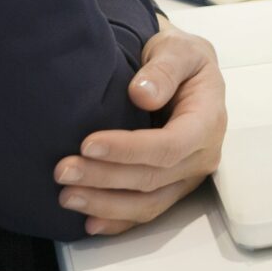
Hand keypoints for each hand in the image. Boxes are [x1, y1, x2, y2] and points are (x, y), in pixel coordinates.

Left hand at [56, 24, 227, 235]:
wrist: (183, 71)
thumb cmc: (180, 58)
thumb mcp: (177, 49)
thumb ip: (164, 68)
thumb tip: (142, 94)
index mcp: (208, 120)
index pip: (170, 145)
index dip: (128, 150)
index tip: (88, 144)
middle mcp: (202, 155)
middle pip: (153, 179)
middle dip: (105, 178)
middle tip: (63, 171)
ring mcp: (187, 177)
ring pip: (148, 203)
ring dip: (106, 205)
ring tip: (67, 197)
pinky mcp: (172, 188)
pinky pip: (146, 212)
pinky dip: (118, 221)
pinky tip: (89, 222)